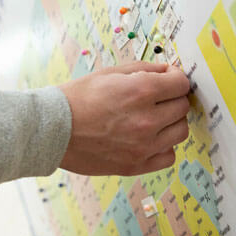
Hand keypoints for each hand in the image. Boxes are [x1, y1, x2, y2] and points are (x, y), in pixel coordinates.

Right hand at [57, 60, 192, 175]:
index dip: (175, 78)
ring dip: (171, 122)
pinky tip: (148, 138)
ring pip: (180, 132)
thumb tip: (167, 72)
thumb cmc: (78, 98)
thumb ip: (144, 69)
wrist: (53, 129)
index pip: (181, 84)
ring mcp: (144, 145)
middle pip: (182, 107)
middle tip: (156, 97)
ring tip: (153, 118)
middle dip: (172, 98)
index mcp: (141, 91)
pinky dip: (163, 146)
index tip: (167, 79)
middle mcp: (147, 119)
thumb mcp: (110, 73)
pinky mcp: (137, 165)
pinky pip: (169, 156)